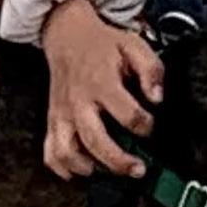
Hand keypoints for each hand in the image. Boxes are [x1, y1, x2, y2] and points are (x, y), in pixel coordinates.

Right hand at [38, 0, 165, 180]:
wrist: (68, 35)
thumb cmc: (102, 43)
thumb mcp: (134, 45)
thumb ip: (151, 70)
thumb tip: (157, 97)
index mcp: (102, 82)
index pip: (126, 113)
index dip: (144, 124)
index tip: (150, 125)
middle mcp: (79, 101)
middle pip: (95, 140)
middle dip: (118, 161)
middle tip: (138, 170)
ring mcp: (63, 113)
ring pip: (67, 151)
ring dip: (87, 168)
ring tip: (106, 171)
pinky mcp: (53, 120)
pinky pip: (50, 152)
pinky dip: (62, 167)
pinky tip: (79, 171)